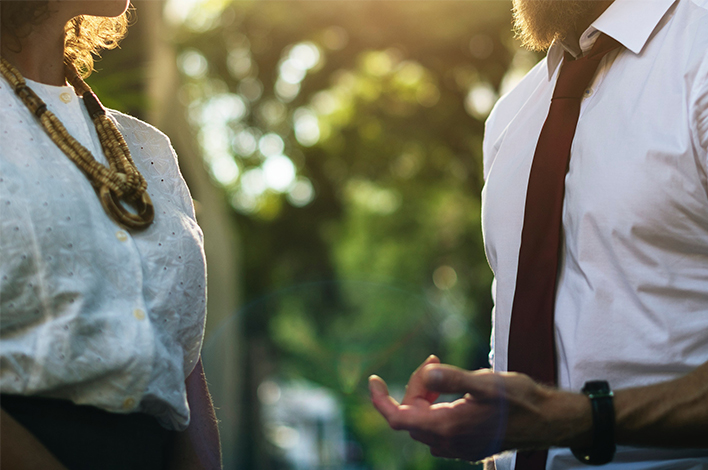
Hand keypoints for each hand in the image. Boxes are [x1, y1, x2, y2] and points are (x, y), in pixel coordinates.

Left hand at [369, 362, 590, 460]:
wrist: (550, 421)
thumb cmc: (521, 400)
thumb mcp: (486, 383)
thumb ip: (454, 379)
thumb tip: (426, 372)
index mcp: (448, 427)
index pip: (397, 419)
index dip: (380, 400)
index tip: (373, 380)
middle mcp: (450, 443)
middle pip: (411, 416)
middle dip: (414, 387)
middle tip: (434, 362)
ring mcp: (459, 447)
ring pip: (425, 421)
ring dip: (425, 396)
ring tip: (441, 370)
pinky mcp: (469, 445)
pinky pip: (440, 427)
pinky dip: (437, 406)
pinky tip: (453, 391)